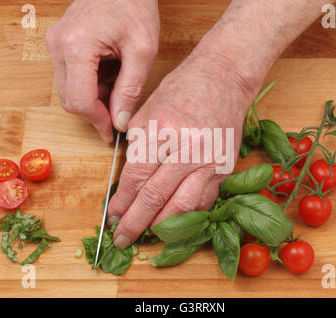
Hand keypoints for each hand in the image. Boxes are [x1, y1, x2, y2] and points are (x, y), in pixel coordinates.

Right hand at [45, 0, 159, 140]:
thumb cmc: (133, 6)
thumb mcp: (142, 51)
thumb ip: (130, 89)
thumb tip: (120, 121)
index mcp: (76, 47)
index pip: (79, 101)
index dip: (98, 122)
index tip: (113, 132)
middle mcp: (58, 46)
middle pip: (70, 99)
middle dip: (96, 112)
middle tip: (119, 113)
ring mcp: (55, 44)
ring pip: (69, 90)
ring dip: (93, 99)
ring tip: (119, 87)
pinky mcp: (59, 44)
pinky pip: (70, 77)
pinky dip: (90, 85)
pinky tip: (110, 76)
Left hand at [107, 53, 258, 248]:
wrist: (224, 78)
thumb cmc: (182, 89)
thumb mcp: (147, 110)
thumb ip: (137, 147)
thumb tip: (126, 182)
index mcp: (161, 131)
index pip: (135, 178)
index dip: (121, 202)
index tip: (112, 216)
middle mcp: (186, 149)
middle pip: (155, 197)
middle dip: (135, 223)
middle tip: (122, 239)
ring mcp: (208, 160)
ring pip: (182, 206)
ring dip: (161, 227)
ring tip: (146, 237)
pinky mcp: (224, 167)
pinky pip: (204, 200)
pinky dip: (187, 216)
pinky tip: (174, 224)